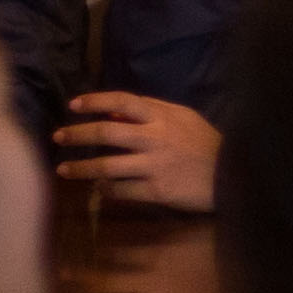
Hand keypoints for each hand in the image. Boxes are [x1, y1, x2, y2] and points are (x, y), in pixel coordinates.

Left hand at [57, 90, 223, 215]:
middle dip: (77, 135)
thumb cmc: (207, 144)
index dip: (95, 101)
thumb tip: (113, 115)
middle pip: (106, 133)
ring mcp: (155, 166)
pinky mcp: (158, 190)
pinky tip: (97, 190)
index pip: (121, 102)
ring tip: (64, 170)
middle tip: (58, 138)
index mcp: (162, 117)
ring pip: (107, 166)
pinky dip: (106, 191)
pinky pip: (122, 191)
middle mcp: (155, 138)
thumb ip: (152, 113)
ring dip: (81, 168)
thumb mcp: (183, 119)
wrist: (234, 175)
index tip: (73, 106)